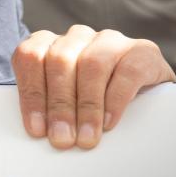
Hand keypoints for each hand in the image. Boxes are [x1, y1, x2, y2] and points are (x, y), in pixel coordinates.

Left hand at [0, 26, 173, 149]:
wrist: (145, 98)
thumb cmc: (91, 105)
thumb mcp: (63, 105)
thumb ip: (46, 110)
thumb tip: (39, 134)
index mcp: (50, 44)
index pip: (30, 57)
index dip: (32, 93)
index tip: (37, 129)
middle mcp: (78, 36)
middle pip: (60, 60)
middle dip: (59, 105)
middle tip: (62, 139)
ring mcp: (110, 40)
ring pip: (92, 64)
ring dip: (87, 106)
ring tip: (87, 137)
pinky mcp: (142, 51)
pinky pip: (127, 71)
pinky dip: (116, 100)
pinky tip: (110, 122)